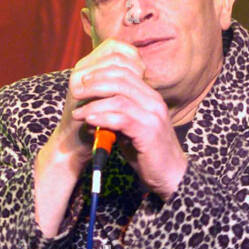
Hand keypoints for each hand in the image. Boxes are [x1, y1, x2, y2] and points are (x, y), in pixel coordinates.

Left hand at [65, 39, 187, 199]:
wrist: (171, 176)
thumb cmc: (148, 154)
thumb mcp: (129, 131)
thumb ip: (114, 118)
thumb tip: (89, 113)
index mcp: (150, 97)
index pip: (125, 72)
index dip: (102, 73)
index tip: (83, 81)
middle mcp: (154, 102)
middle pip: (121, 79)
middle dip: (95, 83)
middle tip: (77, 92)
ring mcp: (153, 116)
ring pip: (119, 98)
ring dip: (94, 103)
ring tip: (79, 113)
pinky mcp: (149, 132)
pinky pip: (122, 118)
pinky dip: (103, 117)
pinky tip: (90, 121)